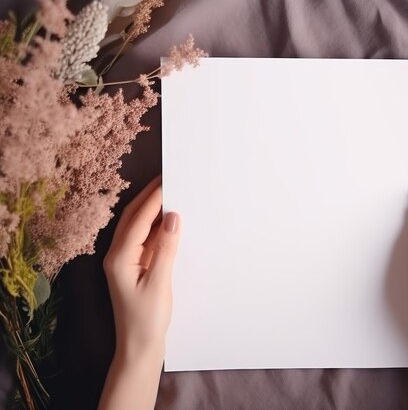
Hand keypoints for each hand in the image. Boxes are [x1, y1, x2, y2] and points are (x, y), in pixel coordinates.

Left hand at [103, 177, 180, 357]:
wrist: (139, 347)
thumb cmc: (147, 320)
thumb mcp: (160, 283)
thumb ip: (166, 248)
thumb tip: (173, 217)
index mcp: (119, 257)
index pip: (138, 220)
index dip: (154, 199)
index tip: (168, 180)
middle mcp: (117, 255)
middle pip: (132, 217)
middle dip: (149, 196)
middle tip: (168, 178)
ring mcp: (125, 261)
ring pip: (137, 227)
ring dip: (152, 209)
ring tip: (171, 193)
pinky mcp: (134, 267)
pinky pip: (144, 239)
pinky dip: (156, 227)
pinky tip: (169, 221)